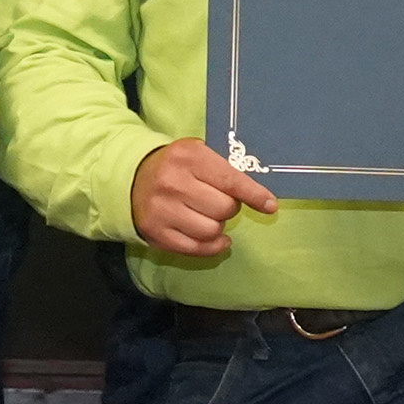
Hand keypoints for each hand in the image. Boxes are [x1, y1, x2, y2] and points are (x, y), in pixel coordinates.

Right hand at [132, 139, 278, 260]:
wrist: (133, 179)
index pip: (230, 180)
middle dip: (230, 208)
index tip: (270, 206)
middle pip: (224, 208)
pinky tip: (214, 238)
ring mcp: (162, 210)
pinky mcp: (156, 233)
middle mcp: (173, 182)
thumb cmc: (177, 166)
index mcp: (188, 157)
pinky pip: (196, 248)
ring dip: (218, 226)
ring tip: (208, 216)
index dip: (254, 195)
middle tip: (220, 202)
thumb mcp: (198, 154)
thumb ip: (226, 171)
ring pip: (211, 230)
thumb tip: (262, 198)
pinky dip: (212, 246)